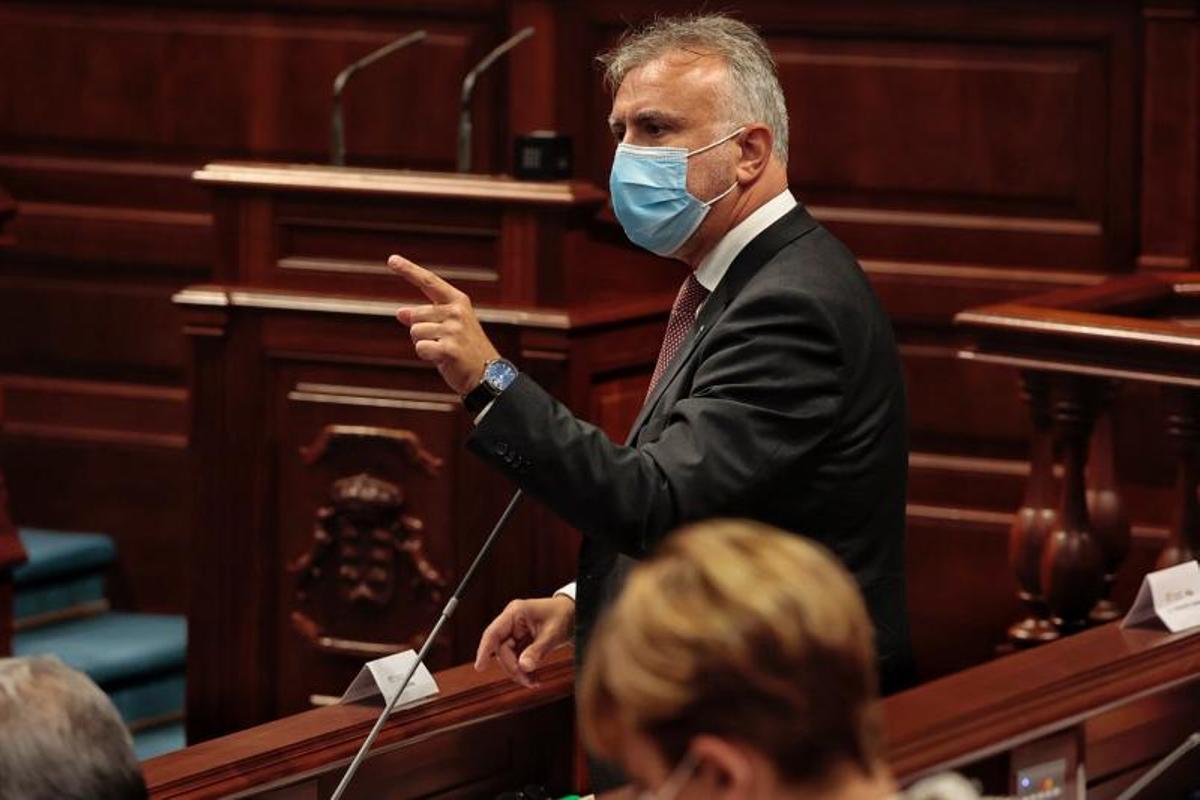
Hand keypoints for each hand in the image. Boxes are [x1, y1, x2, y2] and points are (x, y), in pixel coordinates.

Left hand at [389, 254, 500, 394]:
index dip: (409, 270)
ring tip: (443, 350)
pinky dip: (426, 356)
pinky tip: (443, 359)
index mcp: (457, 301)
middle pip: (415, 315)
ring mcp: (454, 330)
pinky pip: (420, 348)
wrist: (486, 373)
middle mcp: (456, 312)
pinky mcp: (449, 349)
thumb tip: (400, 312)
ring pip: (415, 332)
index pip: (429, 281)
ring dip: (423, 344)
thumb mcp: (447, 327)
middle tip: (440, 341)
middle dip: (420, 330)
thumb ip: (425, 317)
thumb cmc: (464, 348)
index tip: (392, 259)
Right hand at [474, 595, 574, 687]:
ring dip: (518, 671)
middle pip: (501, 650)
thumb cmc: (564, 615)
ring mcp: (516, 632)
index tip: (480, 667)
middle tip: (527, 680)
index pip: (493, 633)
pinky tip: (533, 678)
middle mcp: (512, 622)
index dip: (484, 650)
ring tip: (533, 682)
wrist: (574, 613)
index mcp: (515, 613)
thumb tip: (524, 667)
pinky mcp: (521, 641)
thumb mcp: (553, 633)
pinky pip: (516, 658)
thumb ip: (538, 650)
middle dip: (512, 667)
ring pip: (508, 657)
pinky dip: (523, 669)